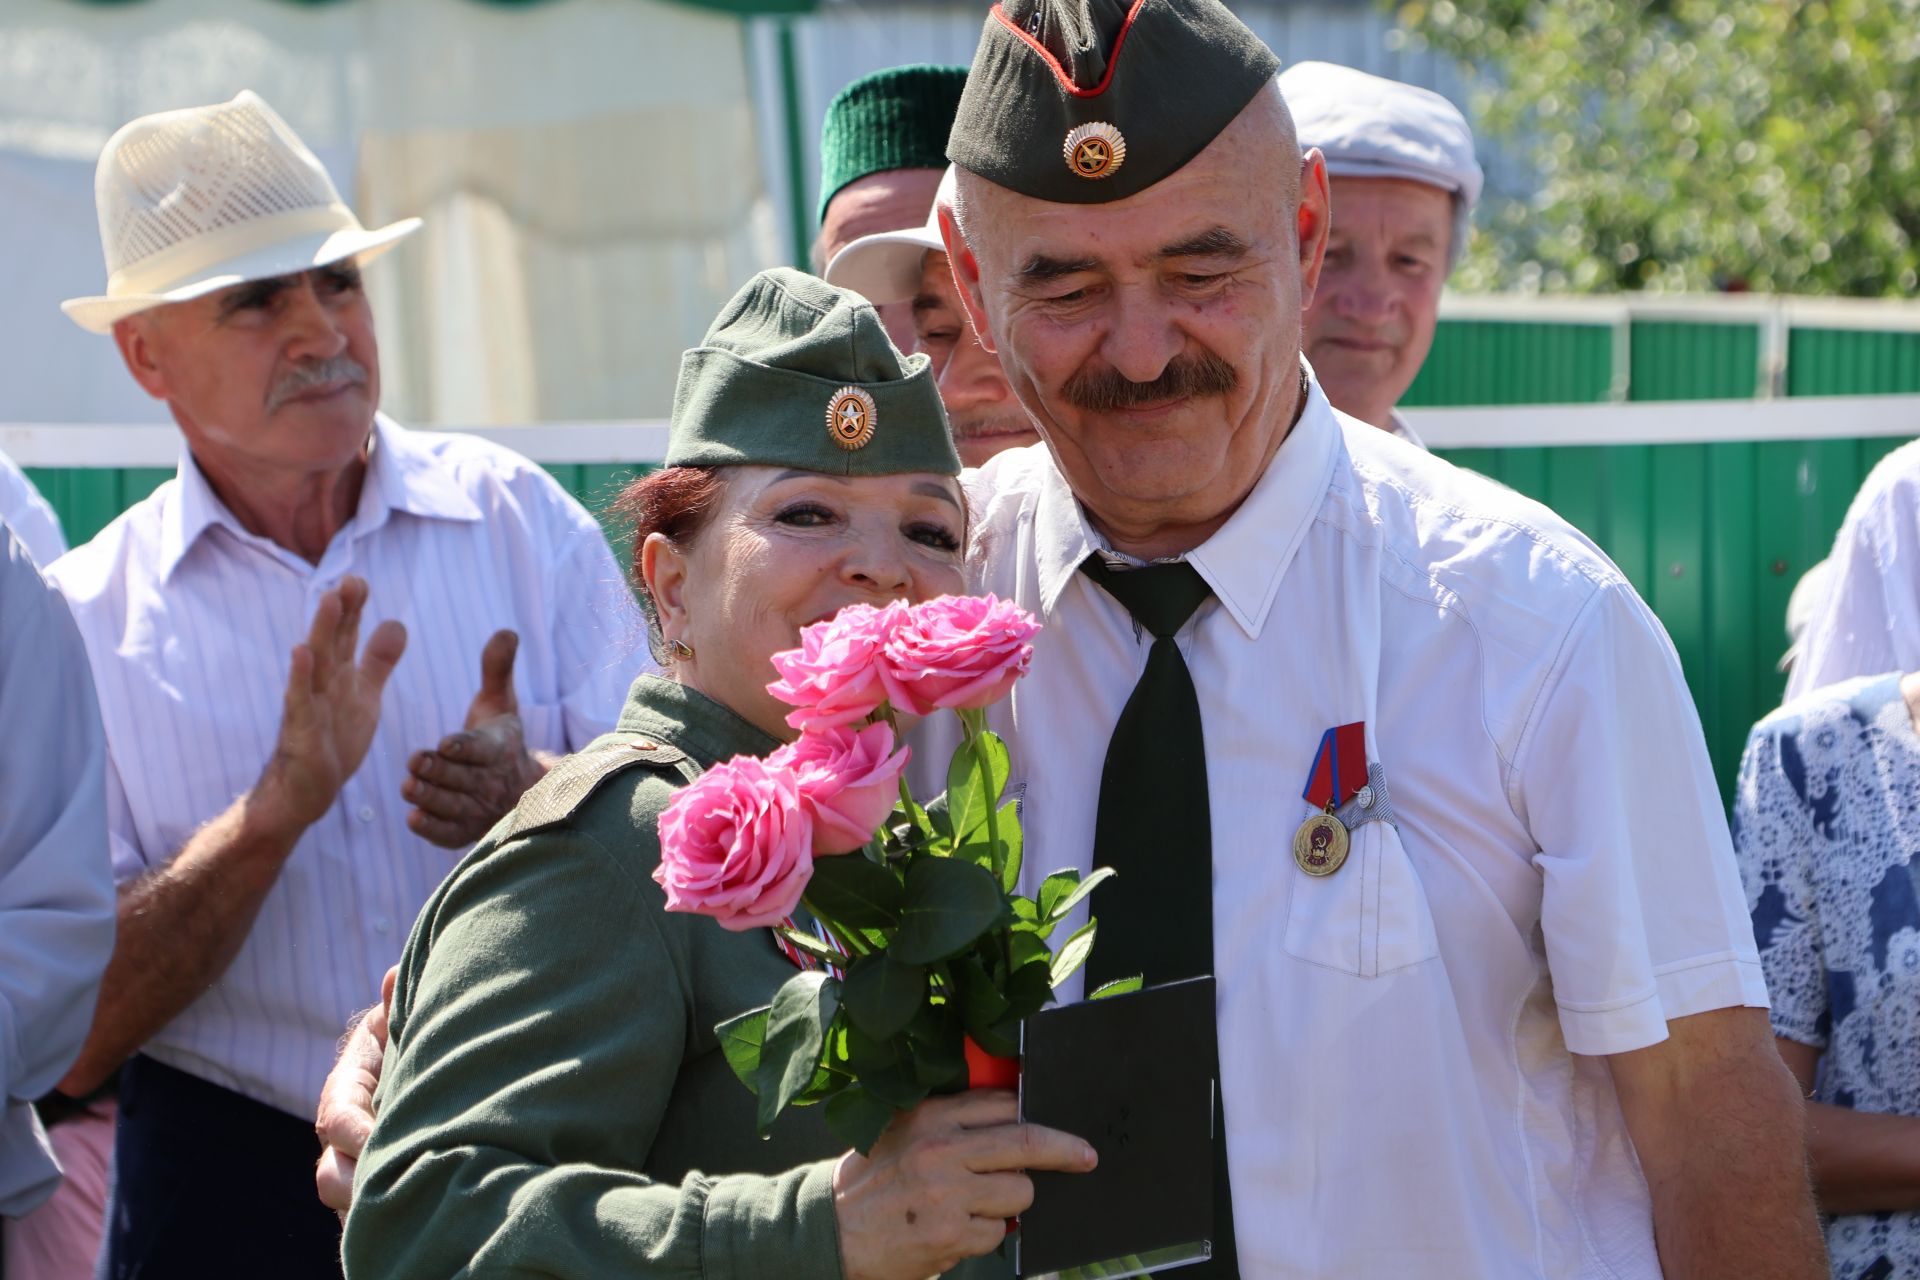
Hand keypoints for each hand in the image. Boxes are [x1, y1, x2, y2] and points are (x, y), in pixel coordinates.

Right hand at [260, 577, 406, 834]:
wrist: (307, 790)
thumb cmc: (333, 740)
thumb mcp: (365, 695)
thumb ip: (378, 661)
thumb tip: (396, 623)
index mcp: (339, 675)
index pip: (347, 635)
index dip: (354, 609)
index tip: (359, 580)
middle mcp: (322, 684)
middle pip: (332, 641)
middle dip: (342, 611)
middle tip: (351, 580)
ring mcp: (308, 705)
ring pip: (317, 663)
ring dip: (322, 632)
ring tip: (330, 601)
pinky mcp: (300, 730)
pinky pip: (299, 700)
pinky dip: (300, 677)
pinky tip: (300, 653)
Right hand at [315, 965, 396, 1215]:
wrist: (412, 1059)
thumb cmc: (406, 1035)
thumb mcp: (400, 1017)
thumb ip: (395, 1003)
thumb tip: (391, 977)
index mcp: (343, 1093)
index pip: (336, 1121)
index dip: (358, 1136)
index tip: (386, 1143)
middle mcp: (341, 1135)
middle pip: (331, 1176)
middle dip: (358, 1185)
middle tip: (404, 1186)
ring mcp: (355, 1163)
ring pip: (347, 1200)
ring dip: (372, 1207)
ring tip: (414, 1207)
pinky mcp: (374, 1182)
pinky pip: (370, 1213)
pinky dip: (387, 1219)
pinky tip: (423, 1218)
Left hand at [402, 630, 546, 847]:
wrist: (517, 789)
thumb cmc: (499, 738)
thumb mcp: (500, 702)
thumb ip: (497, 669)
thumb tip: (506, 631)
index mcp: (499, 748)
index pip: (482, 748)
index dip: (465, 747)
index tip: (446, 743)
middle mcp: (490, 781)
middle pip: (463, 778)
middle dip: (439, 771)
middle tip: (414, 762)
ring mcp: (478, 809)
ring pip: (454, 805)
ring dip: (432, 798)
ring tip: (408, 787)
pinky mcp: (464, 831)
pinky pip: (449, 833)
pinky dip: (433, 828)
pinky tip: (414, 819)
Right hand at [833, 1090, 1095, 1279]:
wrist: (831, 1232)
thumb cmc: (870, 1183)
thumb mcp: (903, 1133)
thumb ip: (951, 1123)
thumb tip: (1012, 1117)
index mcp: (930, 1116)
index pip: (1003, 1104)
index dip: (1035, 1112)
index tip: (1056, 1119)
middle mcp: (941, 1149)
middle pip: (1026, 1140)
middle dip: (1065, 1149)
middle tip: (1086, 1156)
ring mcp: (948, 1193)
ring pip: (1020, 1193)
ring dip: (1010, 1204)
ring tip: (974, 1207)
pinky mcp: (951, 1233)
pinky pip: (998, 1232)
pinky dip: (986, 1236)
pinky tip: (955, 1231)